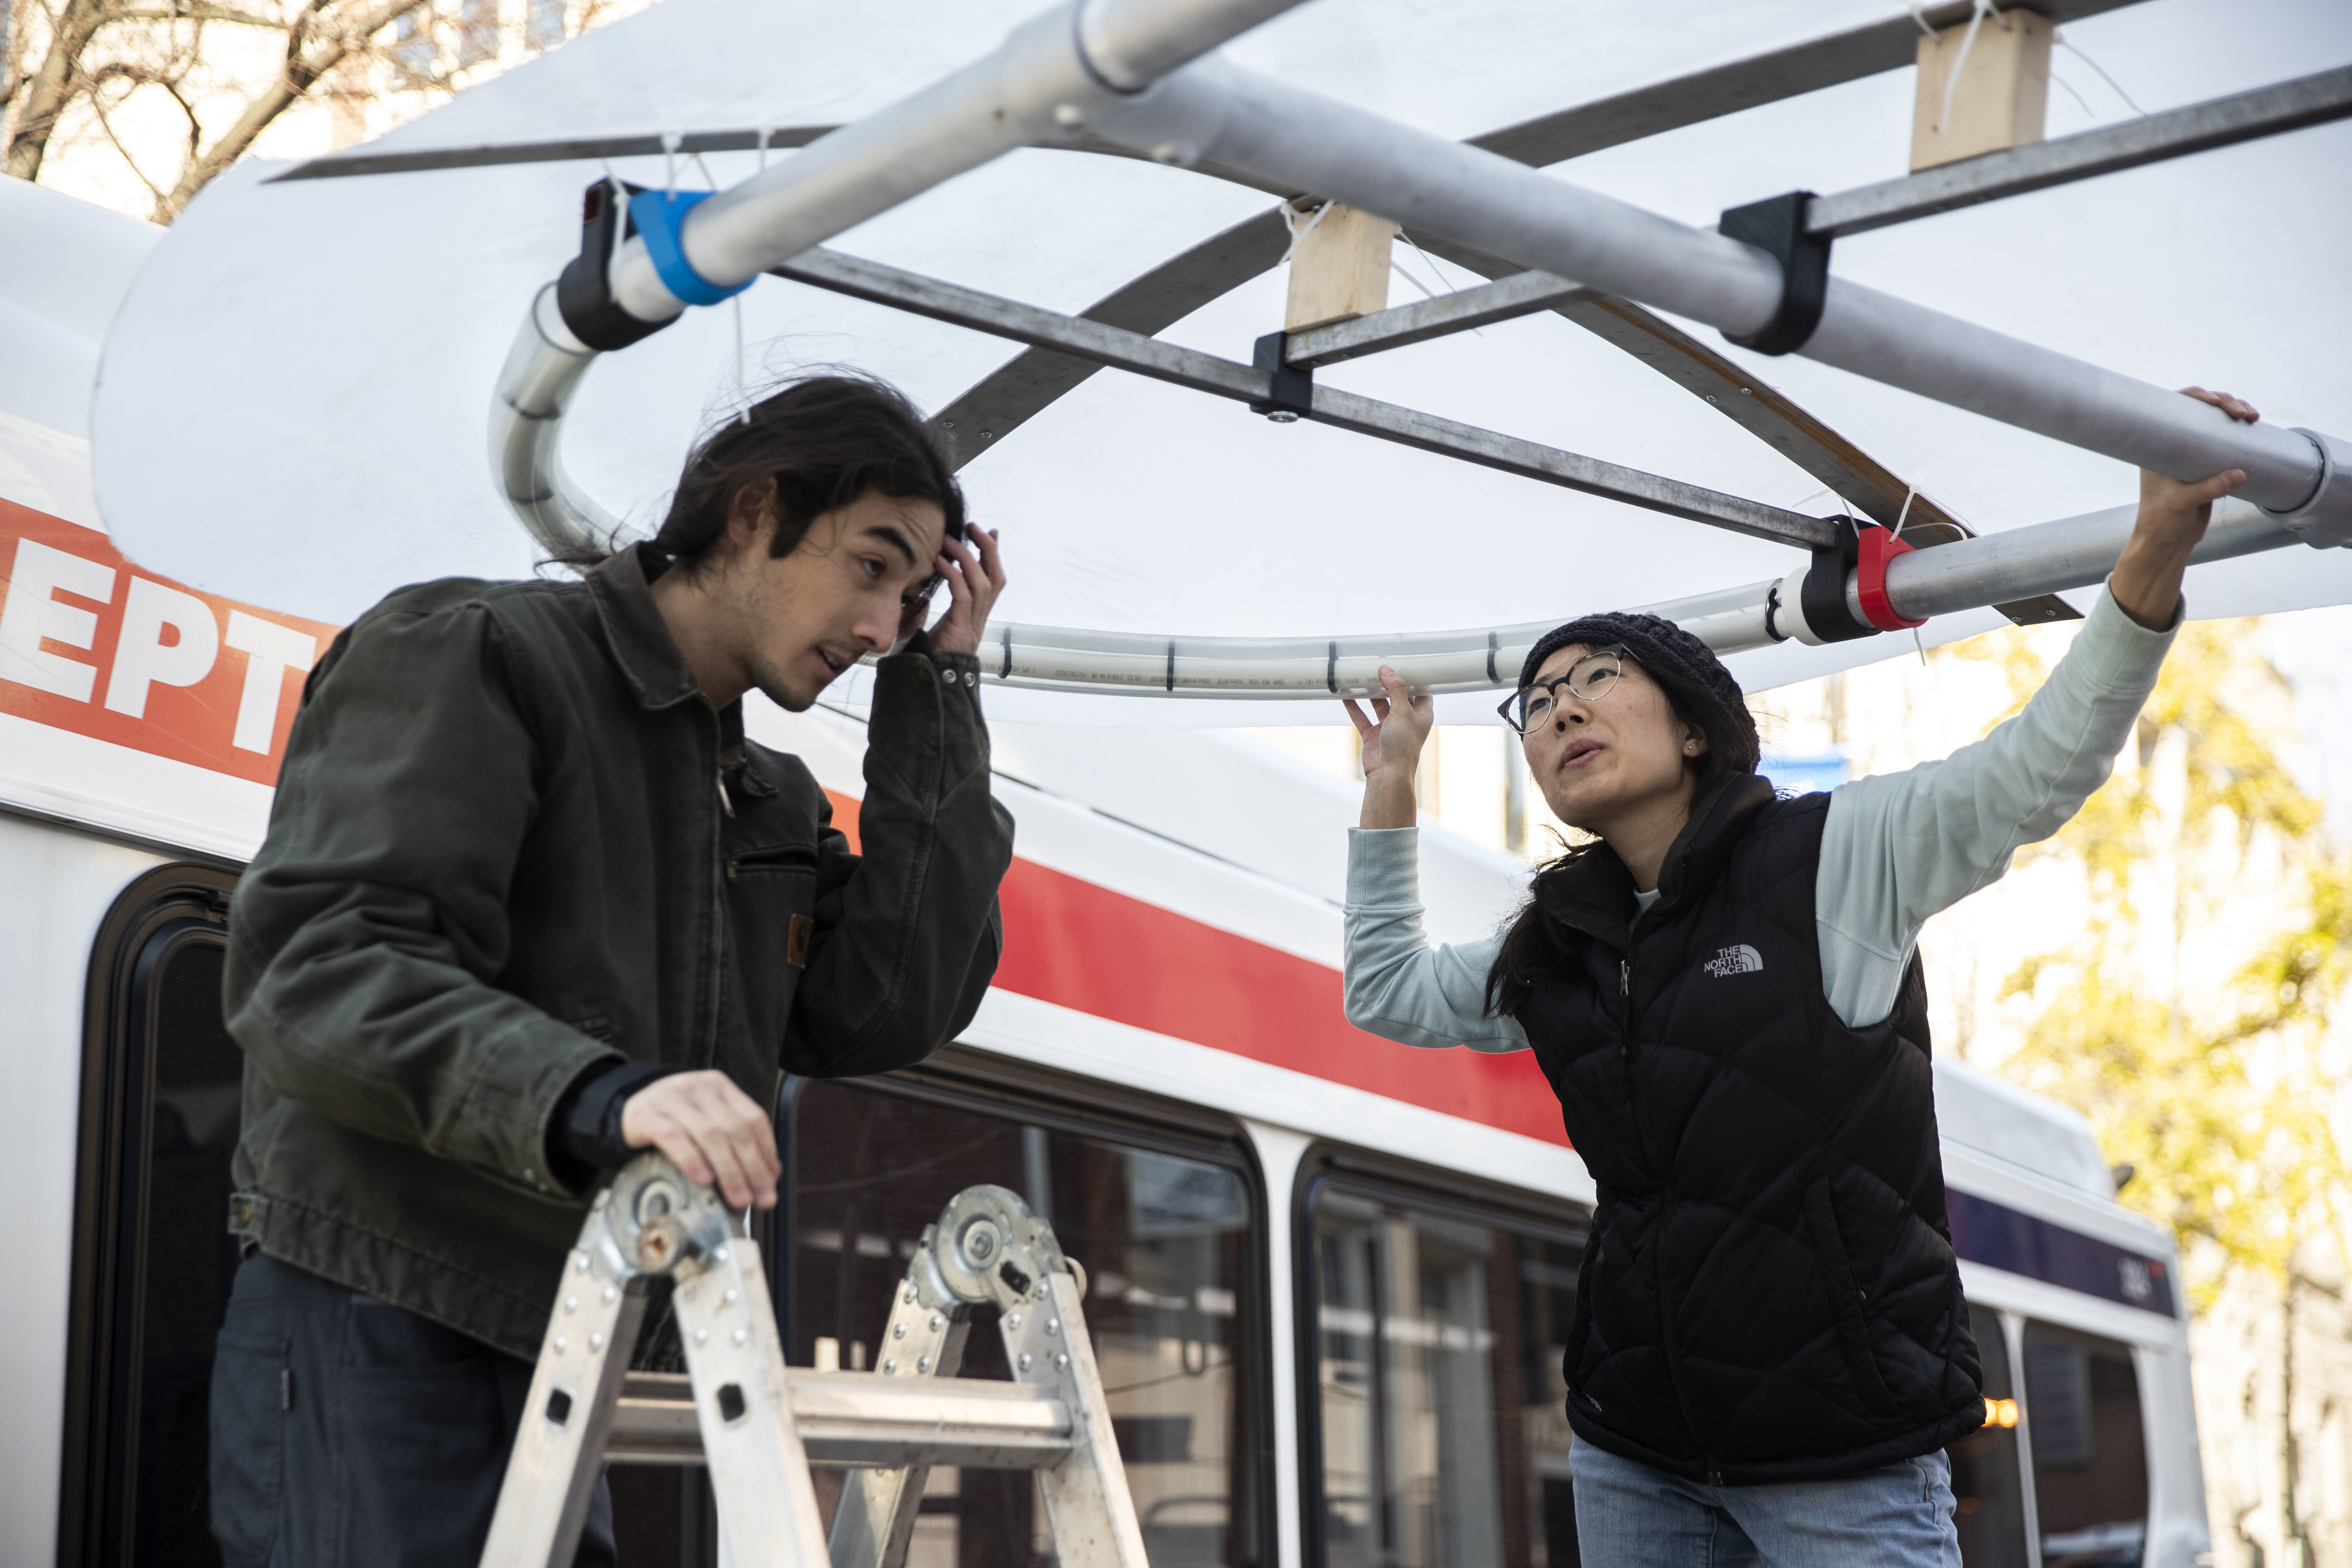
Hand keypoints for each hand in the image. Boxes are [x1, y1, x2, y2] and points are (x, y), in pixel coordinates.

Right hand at [619, 1070, 780, 1210]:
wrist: (627, 1111)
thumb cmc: (673, 1121)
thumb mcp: (705, 1122)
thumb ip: (733, 1141)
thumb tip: (767, 1176)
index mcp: (719, 1087)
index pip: (753, 1118)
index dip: (766, 1152)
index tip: (772, 1183)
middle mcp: (698, 1087)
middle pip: (735, 1128)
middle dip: (752, 1167)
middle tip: (760, 1198)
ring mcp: (671, 1098)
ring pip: (709, 1134)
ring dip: (729, 1170)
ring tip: (738, 1198)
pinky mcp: (647, 1114)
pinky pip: (673, 1137)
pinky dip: (692, 1160)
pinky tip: (704, 1180)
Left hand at [923, 527, 1005, 655]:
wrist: (924, 686)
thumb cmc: (922, 660)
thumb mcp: (924, 627)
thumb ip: (925, 611)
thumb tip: (920, 594)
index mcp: (973, 618)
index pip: (992, 582)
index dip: (993, 556)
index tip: (989, 533)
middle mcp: (978, 620)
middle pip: (995, 578)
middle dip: (988, 549)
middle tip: (975, 527)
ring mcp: (972, 625)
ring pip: (982, 583)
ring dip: (968, 557)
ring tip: (952, 540)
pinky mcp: (961, 630)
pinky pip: (964, 596)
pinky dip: (954, 575)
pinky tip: (941, 562)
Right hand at [1342, 666, 1432, 829]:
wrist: (1388, 774)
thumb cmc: (1403, 746)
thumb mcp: (1402, 711)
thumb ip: (1395, 688)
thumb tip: (1386, 669)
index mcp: (1422, 713)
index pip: (1420, 689)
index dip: (1412, 676)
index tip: (1403, 661)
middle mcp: (1406, 718)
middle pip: (1397, 694)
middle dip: (1387, 681)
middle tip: (1377, 665)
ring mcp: (1388, 726)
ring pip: (1378, 704)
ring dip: (1370, 692)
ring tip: (1361, 676)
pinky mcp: (1373, 734)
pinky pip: (1362, 716)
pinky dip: (1354, 706)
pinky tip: (1345, 694)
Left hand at [2111, 387, 2256, 629]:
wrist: (2167, 543)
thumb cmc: (2161, 522)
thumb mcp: (2181, 504)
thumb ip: (2208, 489)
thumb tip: (2239, 473)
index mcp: (2156, 448)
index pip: (2172, 409)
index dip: (2194, 397)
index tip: (2215, 400)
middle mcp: (2172, 446)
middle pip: (2199, 411)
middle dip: (2223, 403)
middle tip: (2243, 412)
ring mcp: (2191, 454)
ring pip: (2214, 423)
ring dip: (2234, 414)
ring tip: (2251, 416)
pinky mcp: (2207, 465)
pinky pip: (2224, 440)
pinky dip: (2238, 431)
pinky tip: (2252, 426)